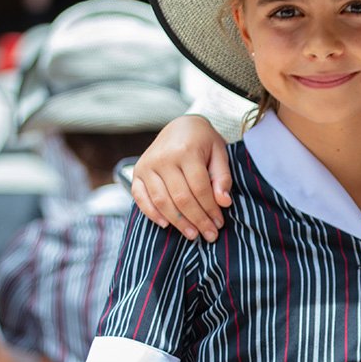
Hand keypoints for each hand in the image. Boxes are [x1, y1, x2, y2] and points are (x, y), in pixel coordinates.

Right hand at [131, 115, 231, 240]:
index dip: (210, 209)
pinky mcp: (137, 172)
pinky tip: (166, 225)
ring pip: (161, 201)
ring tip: (192, 234)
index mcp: (186, 151)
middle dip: (197, 220)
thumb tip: (224, 203)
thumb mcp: (219, 152)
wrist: (180, 126)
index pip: (200, 188)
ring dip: (178, 222)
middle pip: (181, 198)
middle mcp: (163, 158)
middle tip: (209, 235)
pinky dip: (151, 213)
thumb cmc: (203, 141)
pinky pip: (140, 197)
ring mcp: (147, 165)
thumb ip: (222, 177)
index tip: (219, 223)